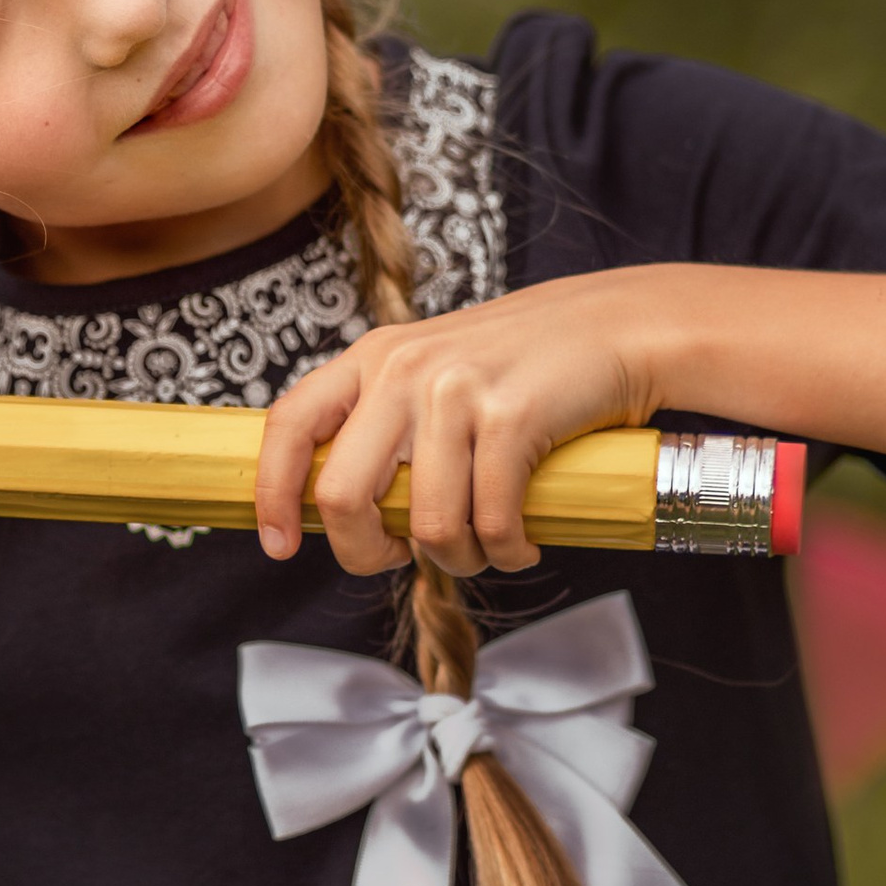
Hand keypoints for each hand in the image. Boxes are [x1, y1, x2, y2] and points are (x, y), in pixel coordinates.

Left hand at [254, 274, 663, 575]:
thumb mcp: (434, 372)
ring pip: (426, 523)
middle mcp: (402, 370)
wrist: (612, 326)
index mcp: (373, 358)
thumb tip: (343, 511)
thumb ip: (386, 422)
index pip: (291, 424)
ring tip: (484, 549)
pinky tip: (521, 545)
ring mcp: (455, 392)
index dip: (273, 492)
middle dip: (365, 551)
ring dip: (457, 558)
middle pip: (341, 495)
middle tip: (402, 557)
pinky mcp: (511, 418)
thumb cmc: (523, 365)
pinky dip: (506, 553)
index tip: (279, 544)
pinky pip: (490, 523)